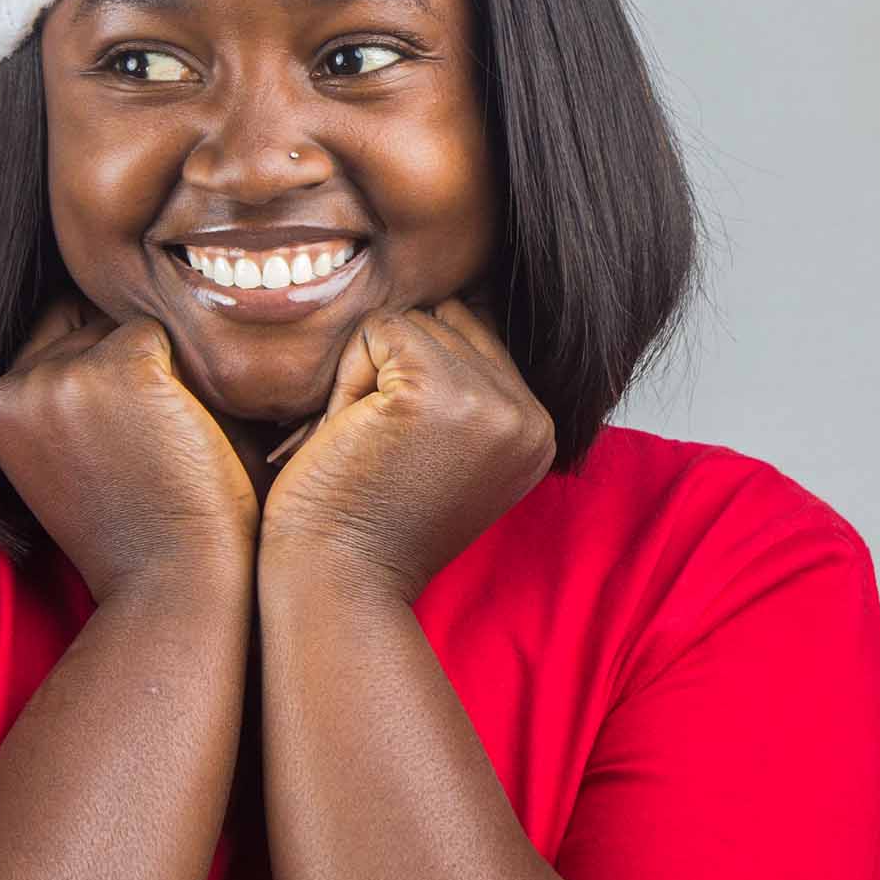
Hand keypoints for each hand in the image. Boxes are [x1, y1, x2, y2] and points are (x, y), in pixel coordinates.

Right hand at [0, 289, 258, 603]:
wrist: (172, 588)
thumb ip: (78, 388)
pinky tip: (193, 433)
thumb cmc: (145, 530)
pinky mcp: (125, 366)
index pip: (54, 333)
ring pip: (131, 323)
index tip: (133, 423)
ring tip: (178, 437)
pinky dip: (194, 376)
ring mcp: (66, 372)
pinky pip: (171, 333)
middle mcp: (19, 384)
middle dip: (133, 359)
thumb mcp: (81, 452)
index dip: (103, 365)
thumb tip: (119, 305)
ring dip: (166, 365)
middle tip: (161, 432)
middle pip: (92, 320)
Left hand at [257, 295, 555, 603]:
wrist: (341, 580)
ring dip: (370, 376)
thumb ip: (471, 386)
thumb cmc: (371, 518)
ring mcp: (487, 402)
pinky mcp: (433, 392)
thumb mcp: (450, 452)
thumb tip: (458, 300)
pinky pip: (378, 331)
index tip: (406, 454)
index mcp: (538, 430)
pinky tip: (354, 434)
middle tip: (384, 449)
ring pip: (413, 323)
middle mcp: (528, 415)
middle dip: (396, 372)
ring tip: (371, 444)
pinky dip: (348, 378)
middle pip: (447, 323)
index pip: (478, 339)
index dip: (419, 381)